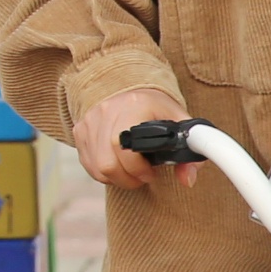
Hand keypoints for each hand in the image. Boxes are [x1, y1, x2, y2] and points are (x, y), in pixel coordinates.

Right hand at [73, 86, 199, 189]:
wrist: (133, 92)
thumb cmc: (158, 110)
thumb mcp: (181, 125)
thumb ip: (190, 152)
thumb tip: (187, 179)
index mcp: (134, 106)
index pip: (122, 144)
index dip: (136, 167)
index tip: (151, 173)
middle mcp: (107, 110)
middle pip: (107, 162)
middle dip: (127, 178)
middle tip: (142, 177)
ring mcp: (90, 120)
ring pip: (96, 166)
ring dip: (116, 178)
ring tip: (131, 172)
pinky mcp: (80, 129)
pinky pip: (88, 163)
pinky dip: (103, 172)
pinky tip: (118, 166)